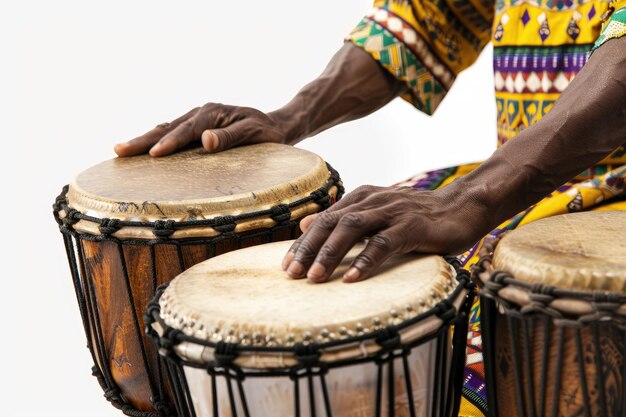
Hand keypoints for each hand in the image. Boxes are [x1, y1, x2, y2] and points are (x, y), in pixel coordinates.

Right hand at [114, 103, 286, 156]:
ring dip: (144, 141)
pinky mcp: (197, 129)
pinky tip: (144, 150)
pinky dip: (157, 141)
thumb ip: (230, 137)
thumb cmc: (267, 132)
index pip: (186, 130)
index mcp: (212, 113)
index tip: (154, 155)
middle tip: (119, 150)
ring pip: (166, 129)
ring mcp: (197, 120)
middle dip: (143, 140)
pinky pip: (173, 134)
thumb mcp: (254, 133)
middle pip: (167, 127)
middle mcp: (201, 114)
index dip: (169, 143)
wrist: (275, 125)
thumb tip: (206, 140)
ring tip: (122, 150)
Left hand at [282, 184, 485, 282]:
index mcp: (362, 198)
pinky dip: (366, 261)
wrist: (462, 206)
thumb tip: (305, 226)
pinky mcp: (412, 226)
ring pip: (352, 229)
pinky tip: (352, 278)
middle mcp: (373, 201)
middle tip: (290, 273)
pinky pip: (384, 243)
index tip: (285, 265)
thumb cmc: (417, 216)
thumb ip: (343, 218)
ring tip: (313, 277)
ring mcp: (392, 212)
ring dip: (330, 253)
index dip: (302, 242)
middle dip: (308, 248)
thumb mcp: (376, 213)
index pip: (324, 219)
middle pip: (332, 222)